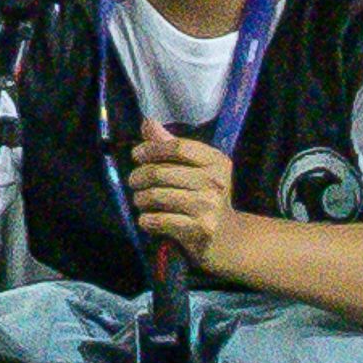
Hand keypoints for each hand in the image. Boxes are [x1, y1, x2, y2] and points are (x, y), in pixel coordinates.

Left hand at [127, 128, 237, 272]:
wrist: (228, 239)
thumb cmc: (206, 198)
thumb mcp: (197, 169)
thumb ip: (171, 145)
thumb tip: (147, 122)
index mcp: (215, 161)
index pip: (176, 147)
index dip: (151, 149)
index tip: (137, 155)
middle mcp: (214, 182)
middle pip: (161, 172)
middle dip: (138, 177)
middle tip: (134, 182)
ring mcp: (208, 206)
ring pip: (156, 196)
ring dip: (140, 199)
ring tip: (139, 200)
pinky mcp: (200, 229)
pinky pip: (160, 220)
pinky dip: (146, 220)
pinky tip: (146, 219)